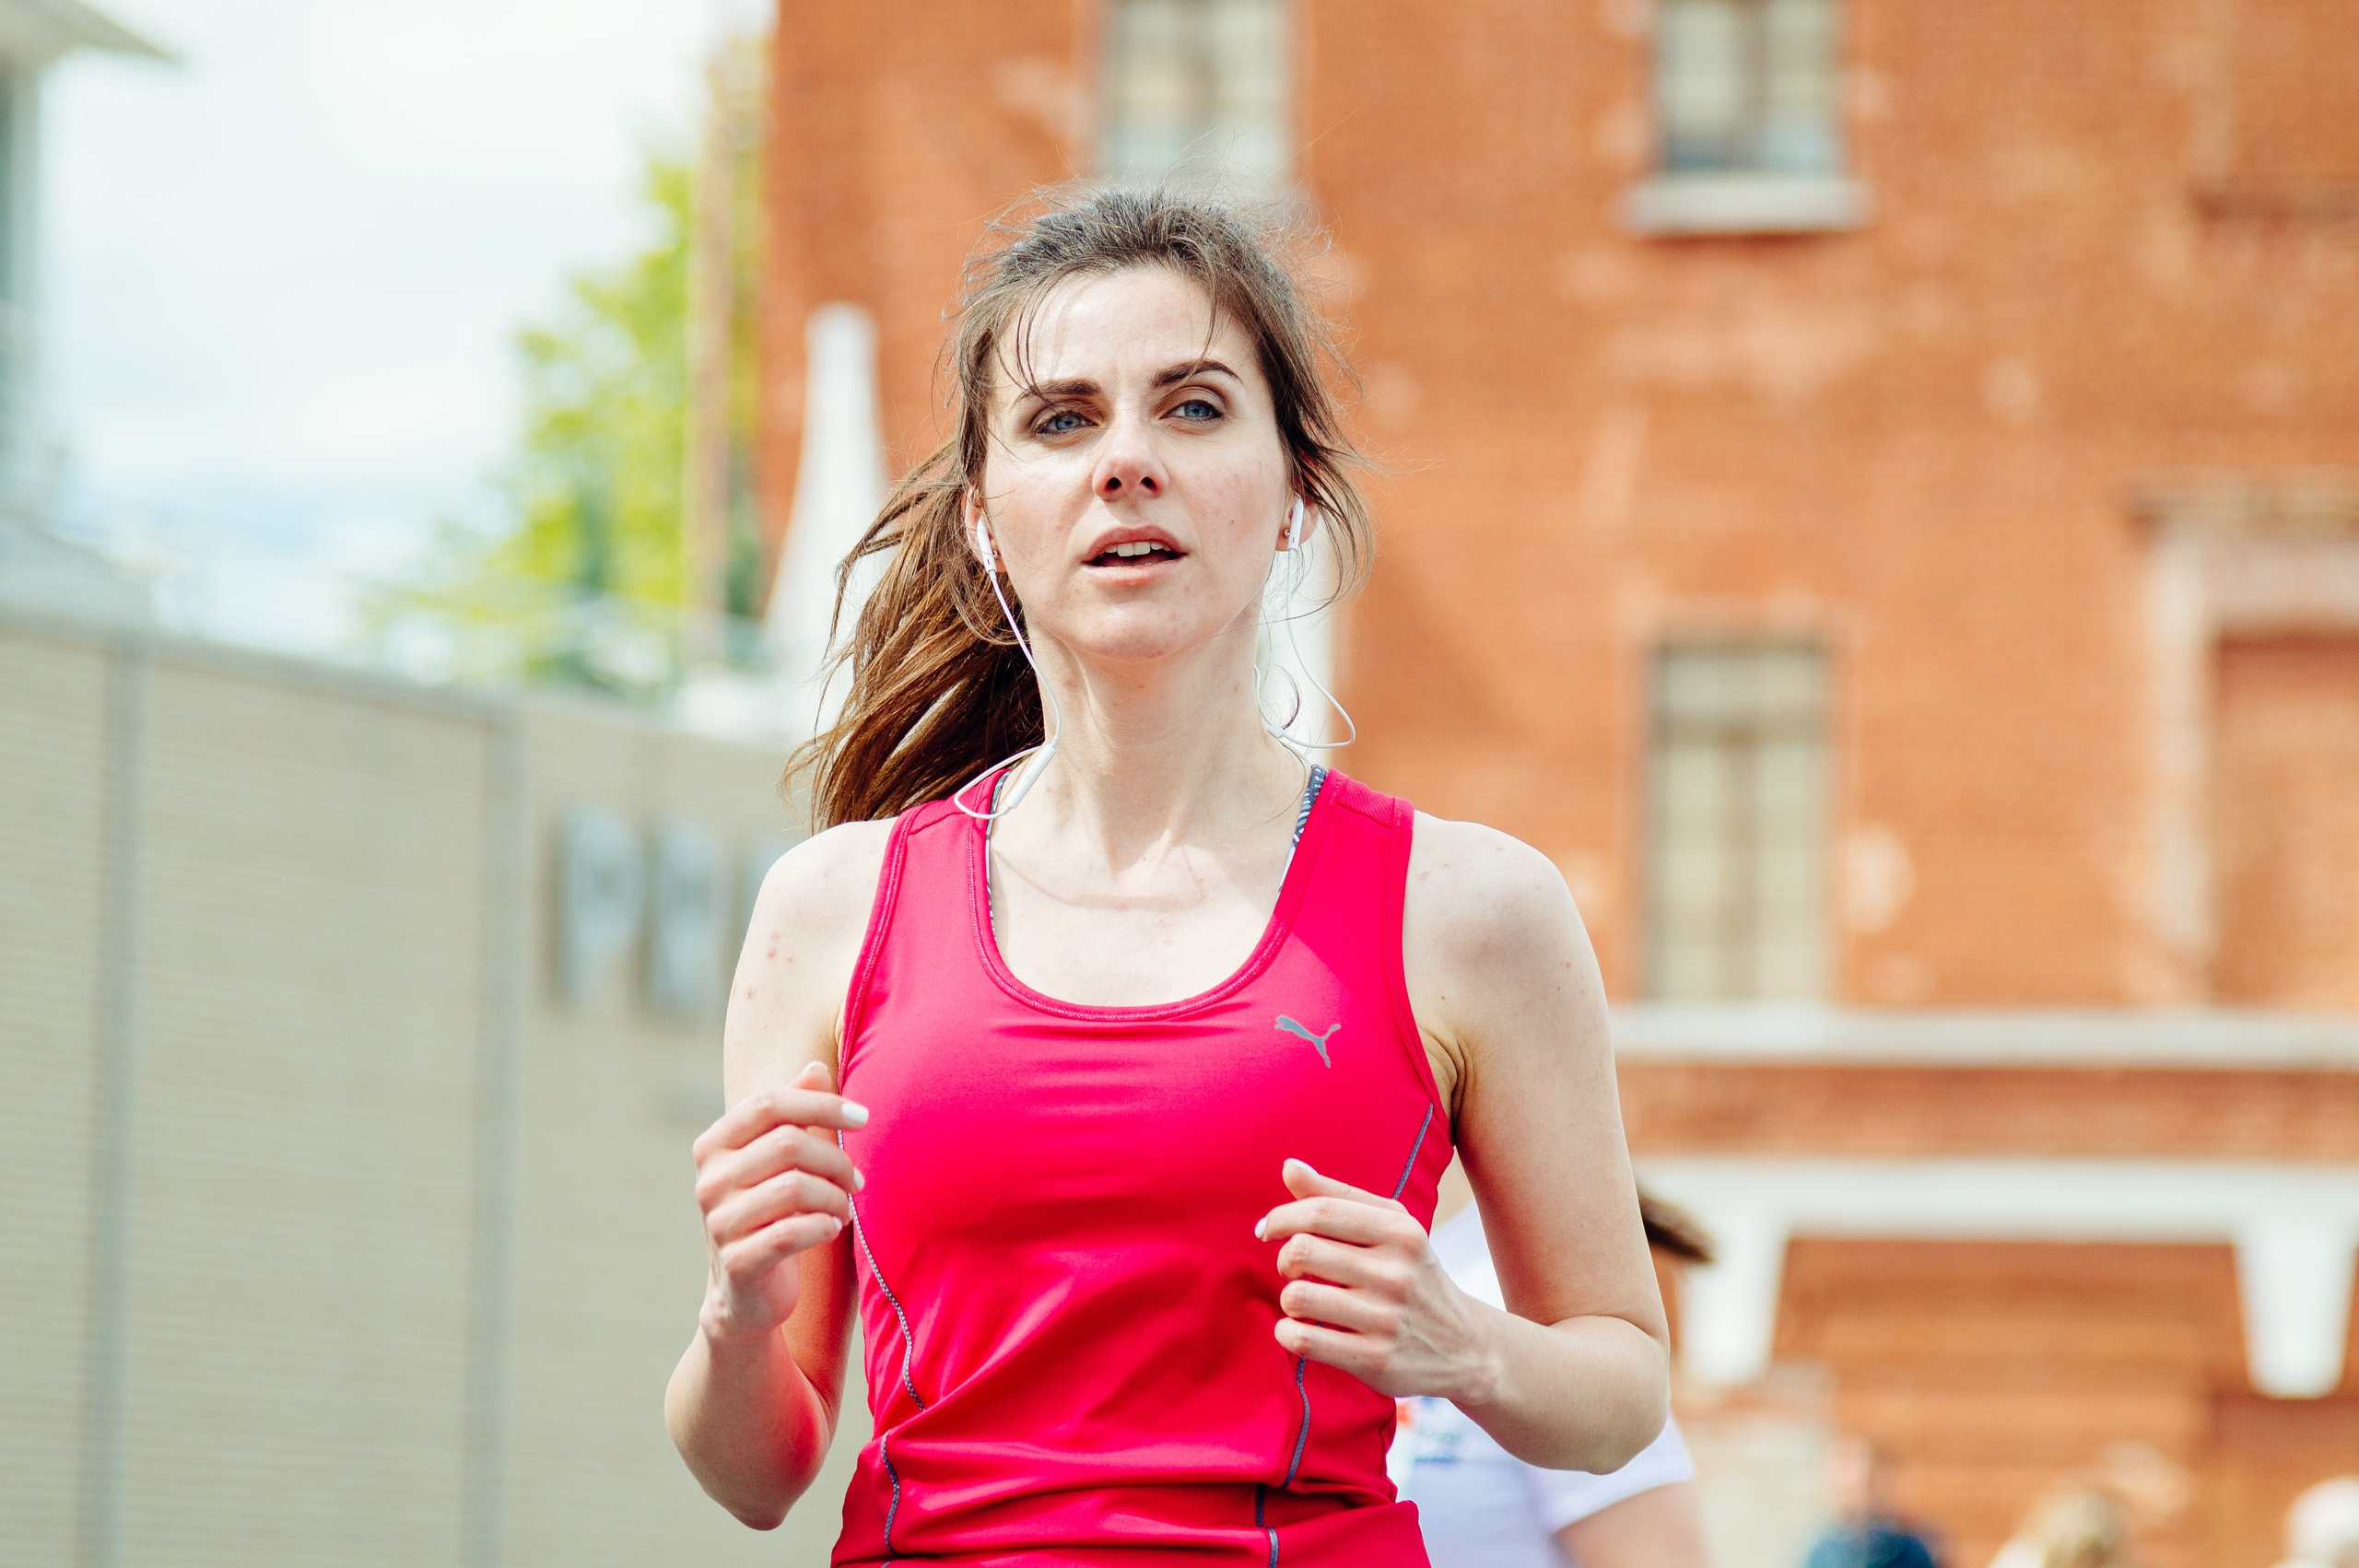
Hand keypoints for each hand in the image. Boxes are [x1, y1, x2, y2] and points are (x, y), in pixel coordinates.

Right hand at [690, 1061, 868, 1340]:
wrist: (747, 1294)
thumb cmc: (771, 1213)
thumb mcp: (779, 1161)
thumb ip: (795, 1114)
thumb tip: (816, 1068)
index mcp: (714, 1145)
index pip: (769, 1103)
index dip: (821, 1104)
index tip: (863, 1117)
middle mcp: (709, 1180)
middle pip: (788, 1144)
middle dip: (836, 1159)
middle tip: (857, 1180)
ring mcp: (719, 1222)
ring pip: (795, 1188)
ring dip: (835, 1197)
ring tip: (845, 1208)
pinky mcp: (737, 1262)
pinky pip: (792, 1233)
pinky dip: (823, 1227)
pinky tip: (832, 1229)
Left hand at [1255, 1158, 1496, 1400]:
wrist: (1465, 1347)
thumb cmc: (1413, 1276)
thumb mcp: (1392, 1229)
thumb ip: (1338, 1196)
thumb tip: (1289, 1167)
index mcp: (1400, 1232)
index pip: (1320, 1212)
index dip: (1281, 1217)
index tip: (1268, 1229)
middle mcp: (1396, 1273)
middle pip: (1301, 1251)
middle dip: (1285, 1260)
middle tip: (1295, 1270)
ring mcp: (1386, 1319)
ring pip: (1297, 1297)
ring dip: (1288, 1299)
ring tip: (1304, 1302)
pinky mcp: (1375, 1360)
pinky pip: (1304, 1339)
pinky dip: (1287, 1332)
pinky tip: (1298, 1329)